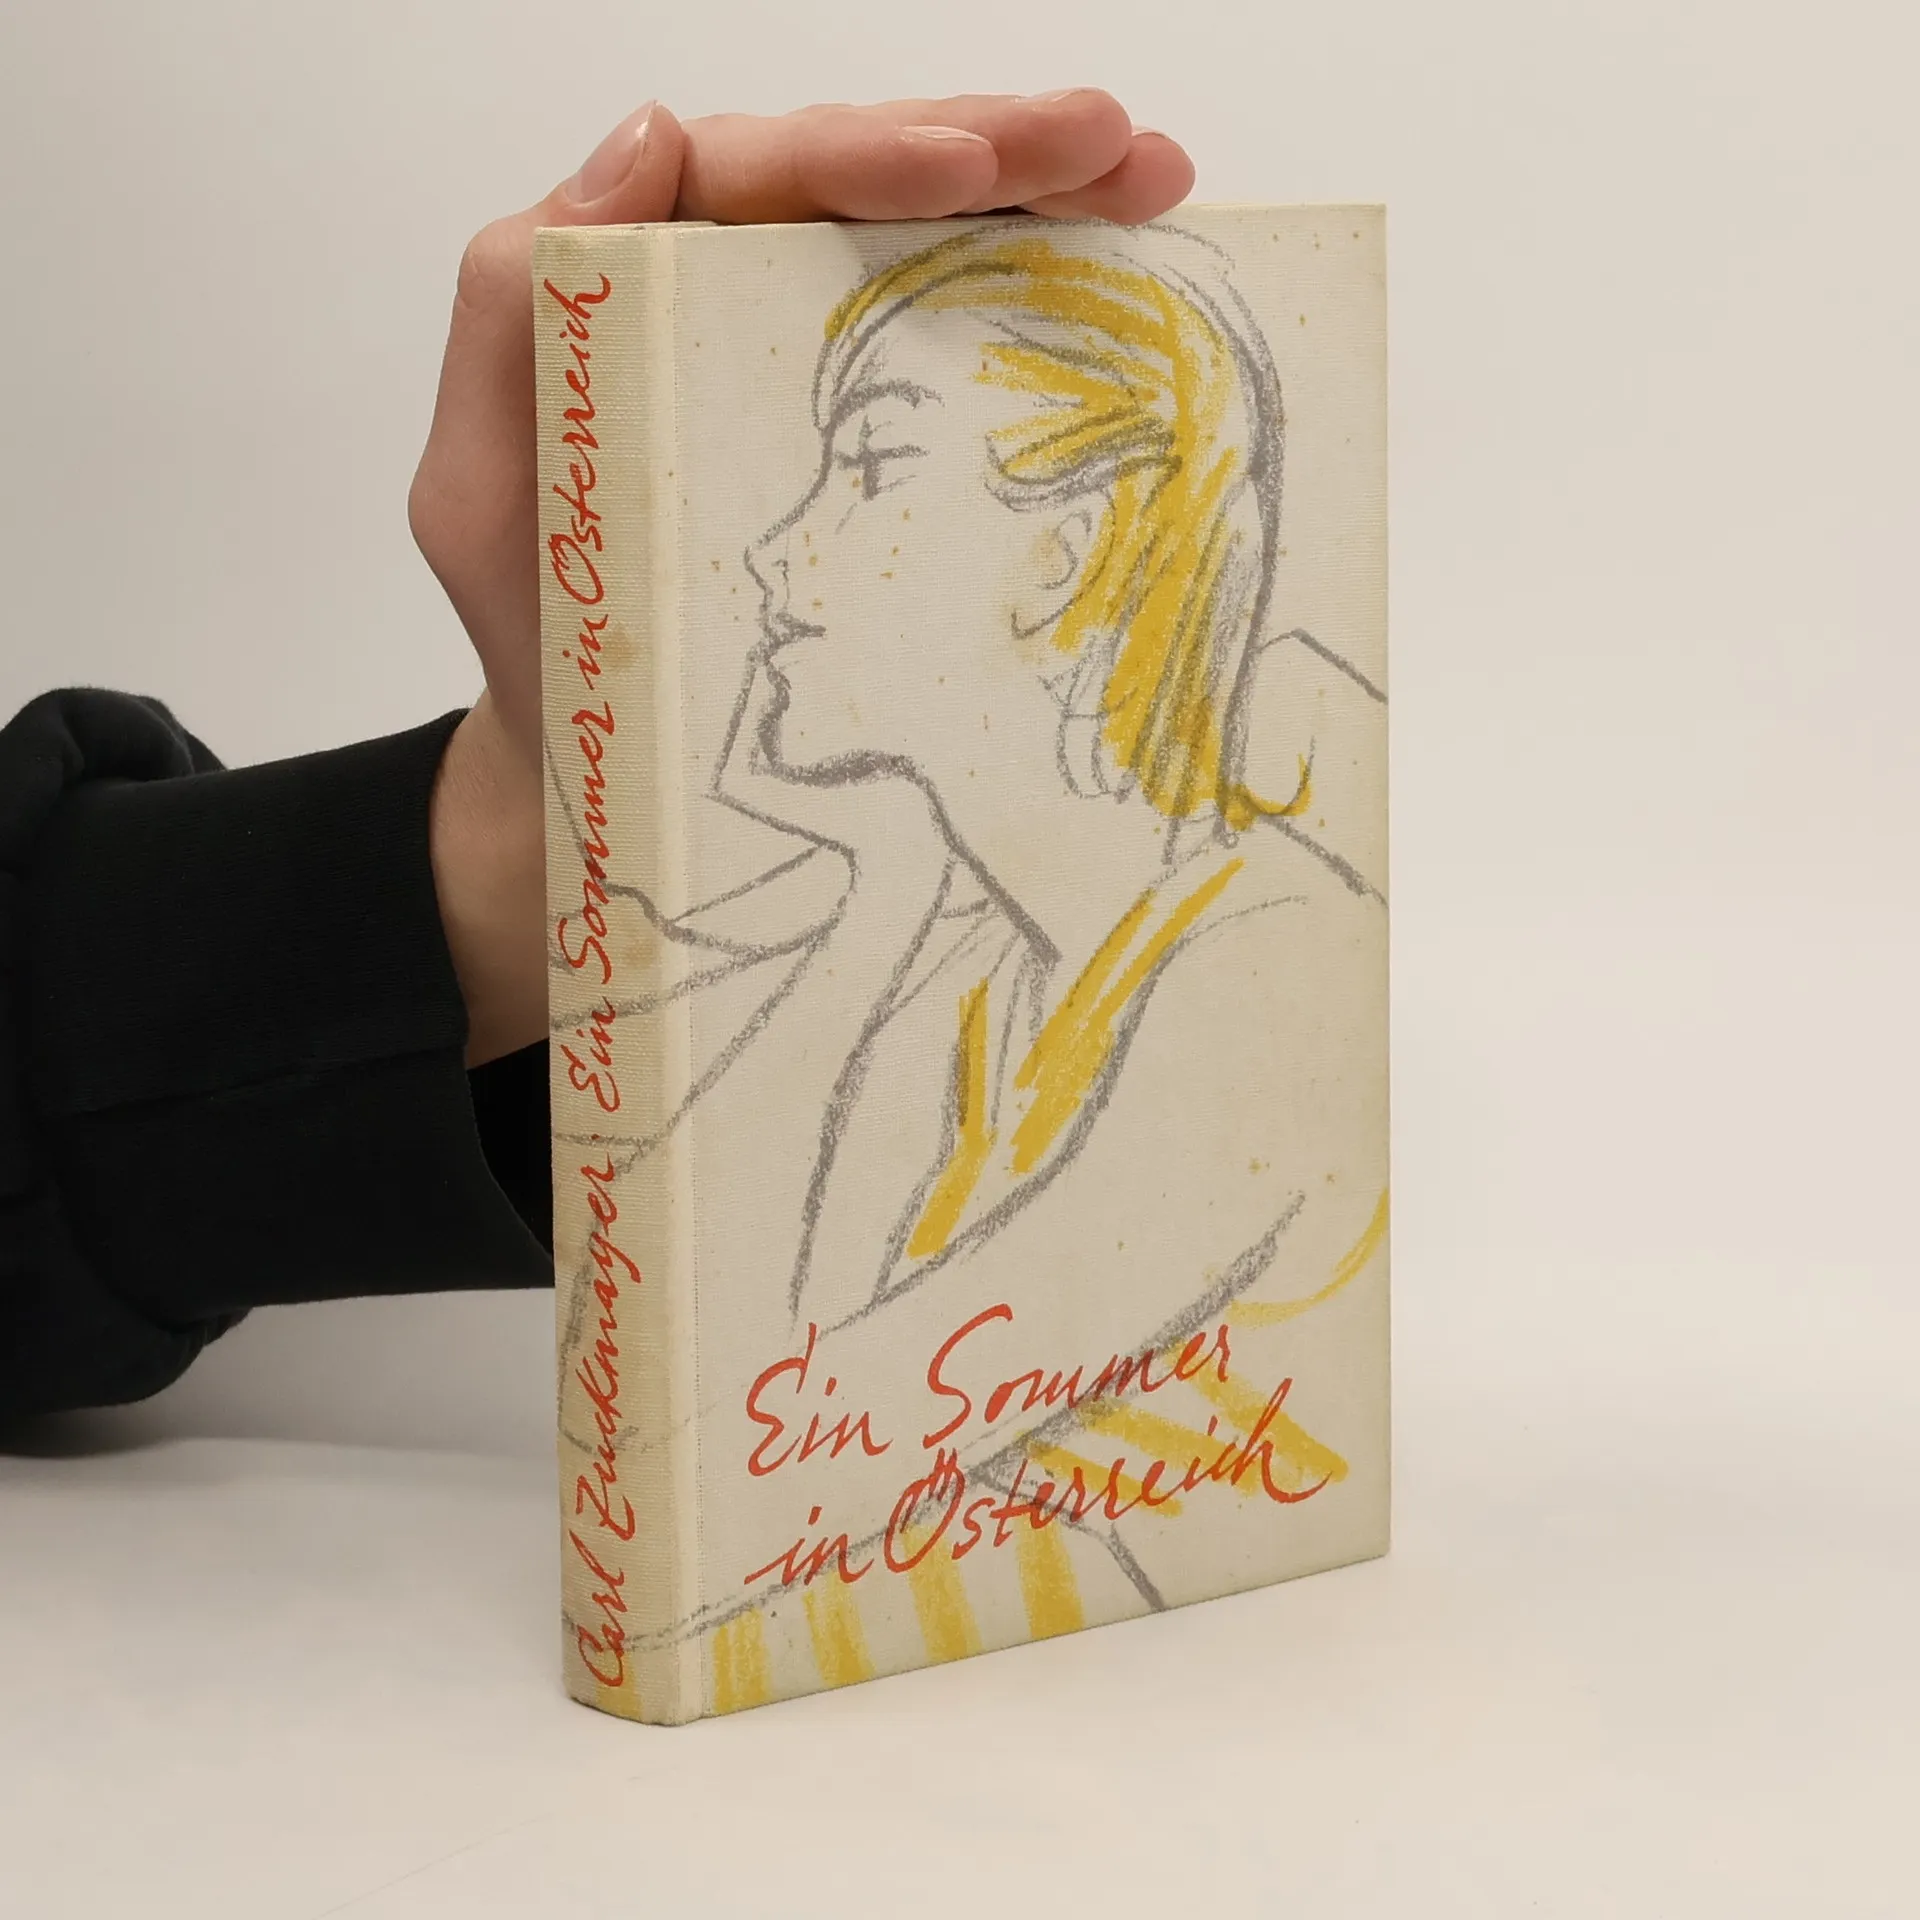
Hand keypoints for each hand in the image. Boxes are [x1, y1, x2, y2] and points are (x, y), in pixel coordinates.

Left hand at [411, 94, 1195, 1063]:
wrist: (598, 762)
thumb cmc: (541, 638)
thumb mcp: (475, 490)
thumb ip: (508, 310)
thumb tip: (652, 140)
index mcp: (639, 289)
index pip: (759, 175)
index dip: (870, 152)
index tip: (974, 168)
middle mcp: (729, 300)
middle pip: (866, 183)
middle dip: (996, 146)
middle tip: (1111, 144)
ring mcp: (809, 366)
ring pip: (931, 239)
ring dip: (1047, 195)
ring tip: (1150, 175)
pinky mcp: (878, 448)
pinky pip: (960, 335)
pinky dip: (1044, 291)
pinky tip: (1127, 256)